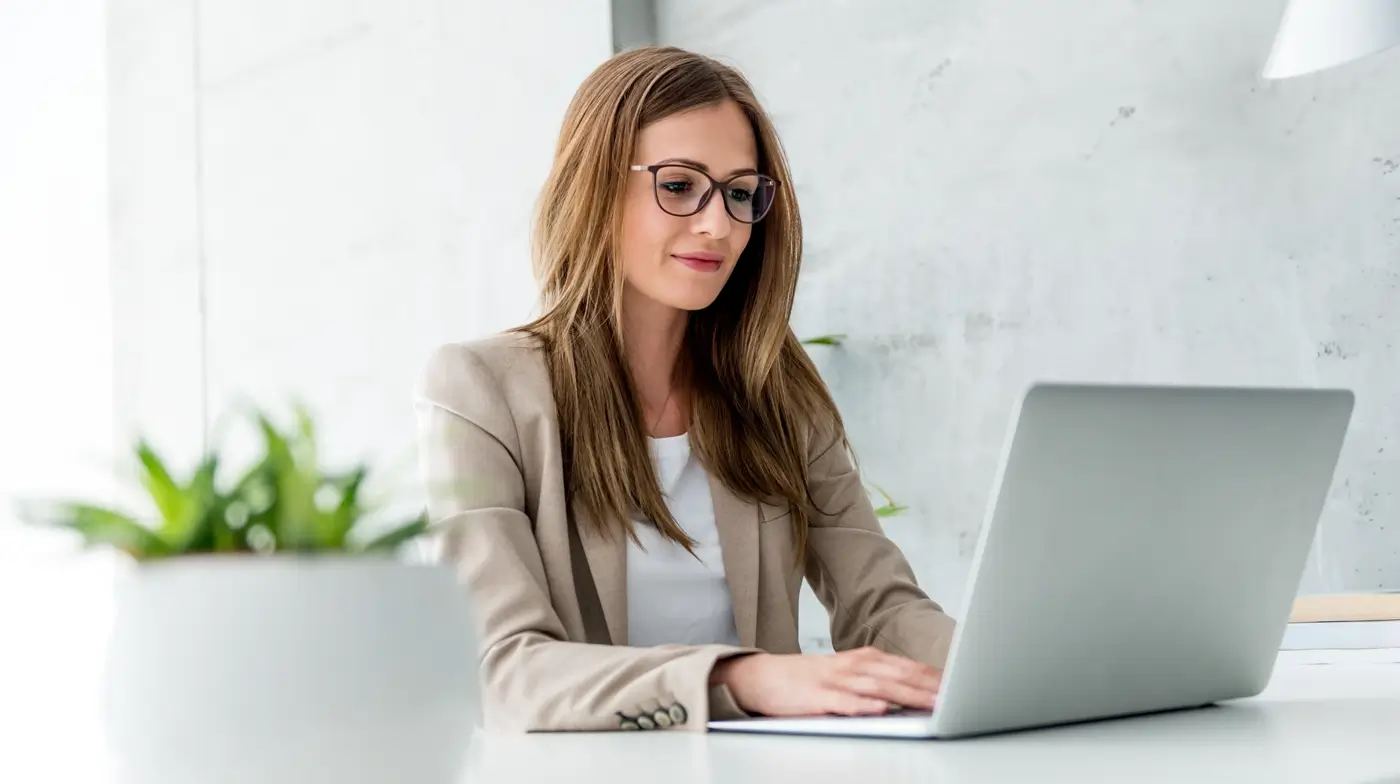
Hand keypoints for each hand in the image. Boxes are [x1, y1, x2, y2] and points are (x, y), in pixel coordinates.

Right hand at [711, 646, 940, 716]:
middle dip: (929, 686)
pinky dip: (863, 705)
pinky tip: (880, 710)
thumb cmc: (809, 680)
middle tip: (956, 695)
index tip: (962, 685)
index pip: (907, 667)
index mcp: (864, 660)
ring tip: (931, 703)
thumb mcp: (847, 675)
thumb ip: (878, 681)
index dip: (934, 677)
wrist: (763, 677)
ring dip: (906, 695)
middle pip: (898, 675)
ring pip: (877, 688)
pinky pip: (843, 702)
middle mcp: (853, 666)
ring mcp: (835, 680)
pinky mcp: (816, 697)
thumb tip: (916, 692)